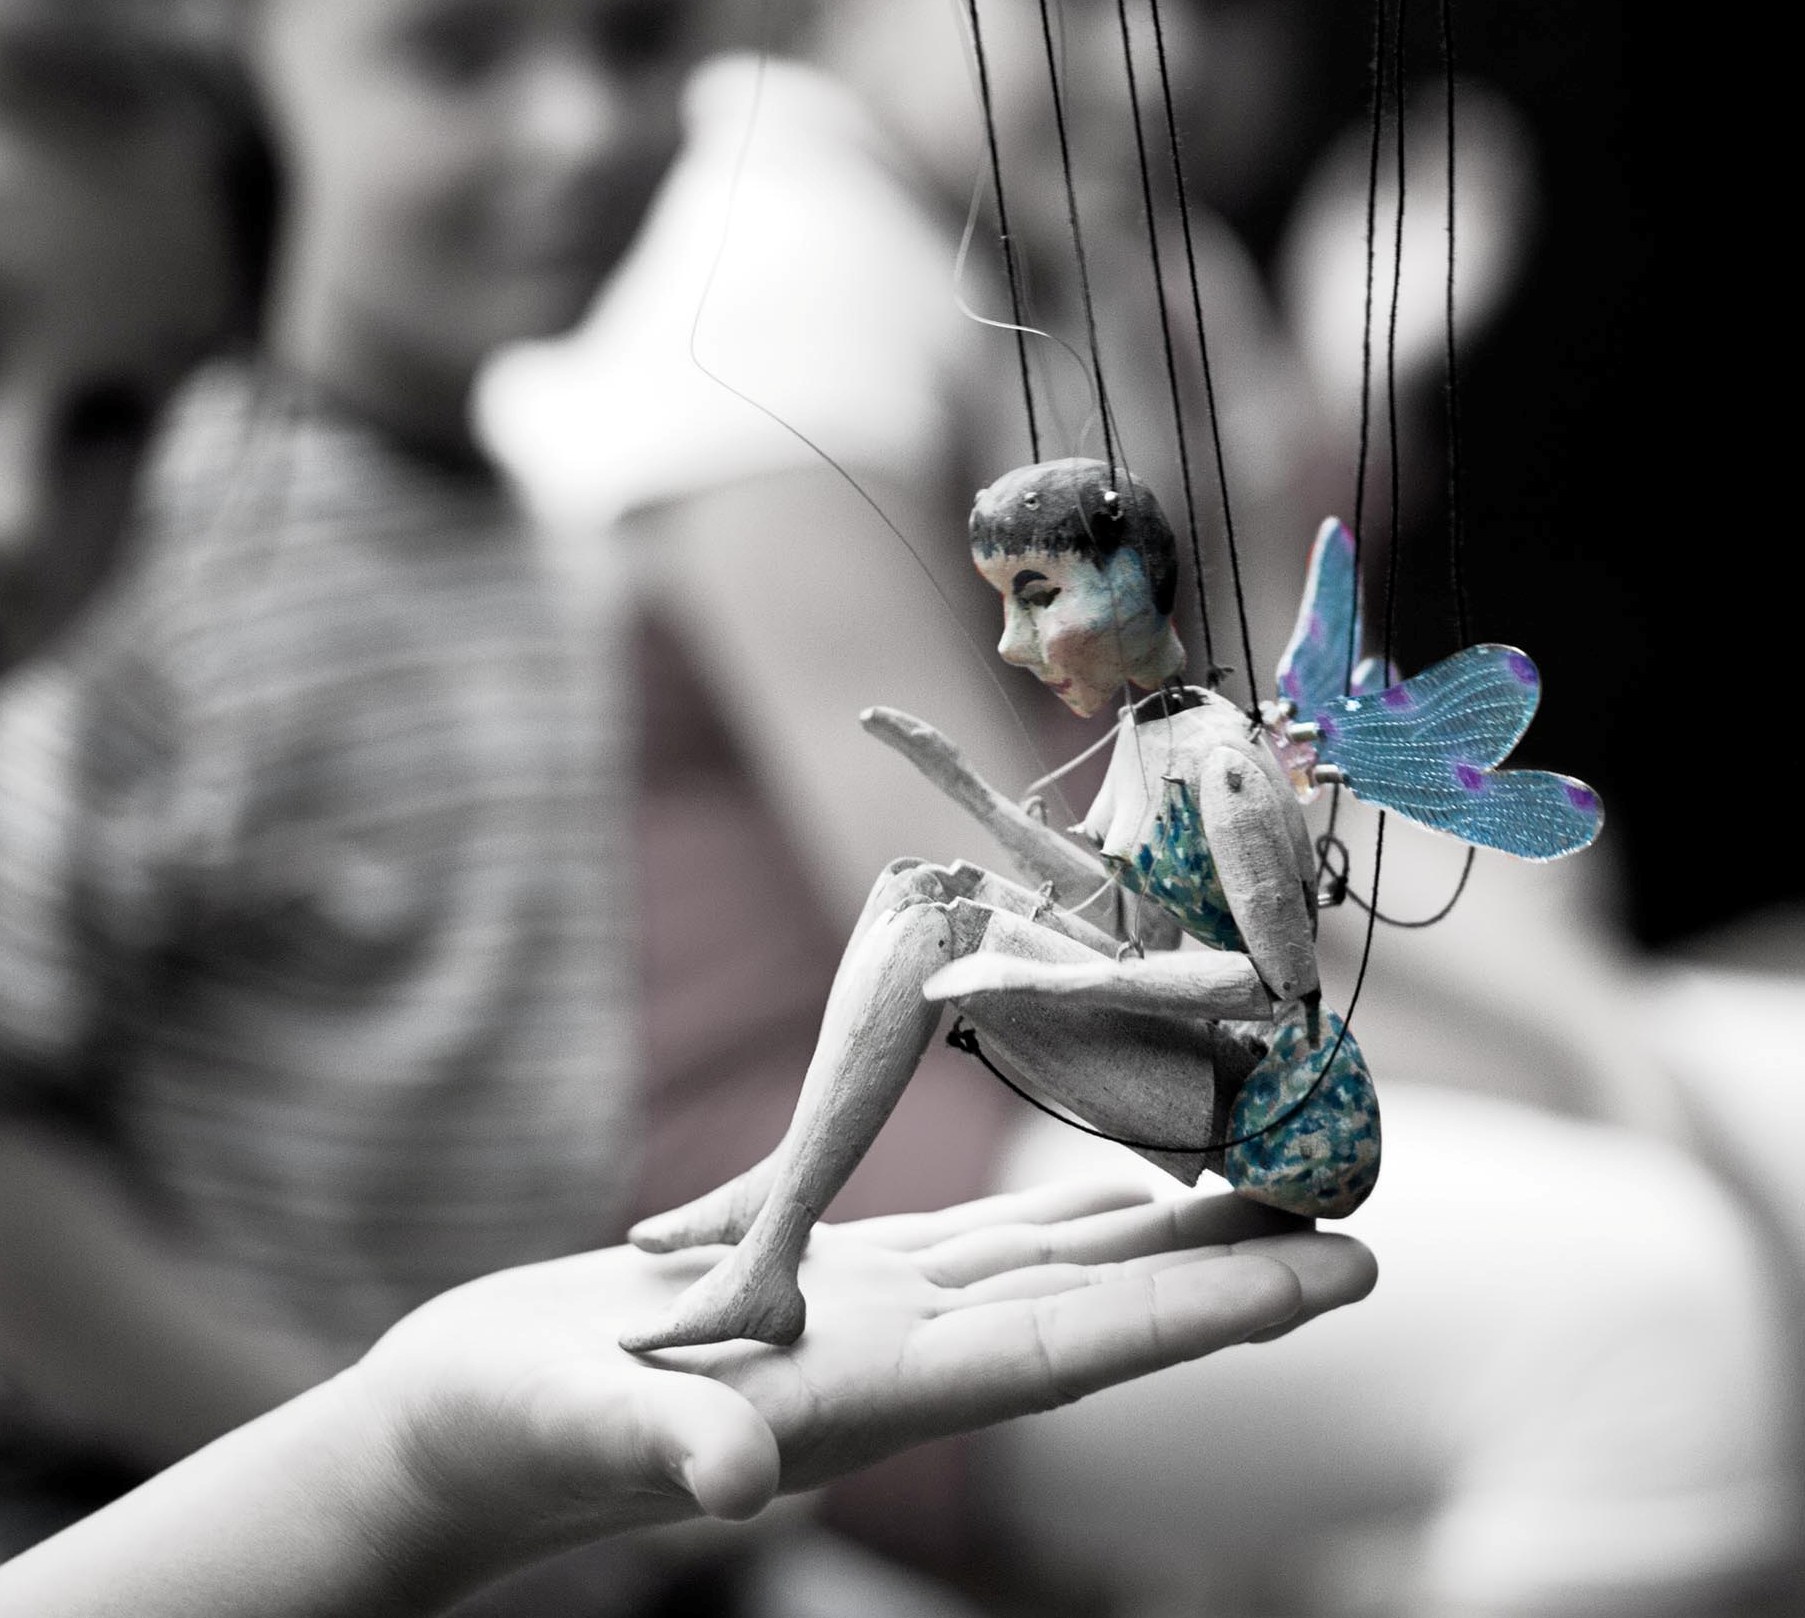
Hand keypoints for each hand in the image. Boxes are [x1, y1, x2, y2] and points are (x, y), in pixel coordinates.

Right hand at [341, 1181, 1374, 1570]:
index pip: (1079, 1351)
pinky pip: (976, 1232)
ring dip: (1164, 1227)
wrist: (467, 1422)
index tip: (1340, 1275)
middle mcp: (905, 1359)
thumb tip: (725, 1486)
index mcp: (874, 1393)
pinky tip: (1113, 1177)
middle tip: (1353, 1209)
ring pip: (1052, 1260)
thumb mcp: (573, 1426)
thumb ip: (657, 1448)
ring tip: (1262, 1178)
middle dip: (1230, 1266)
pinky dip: (1059, 1203)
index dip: (1214, 1313)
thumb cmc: (505, 1430)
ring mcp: (875, 1317)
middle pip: (1101, 1303)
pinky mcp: (832, 1277)